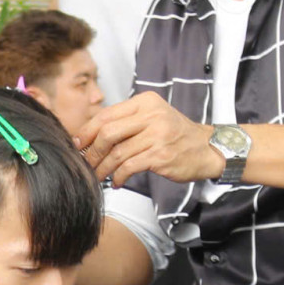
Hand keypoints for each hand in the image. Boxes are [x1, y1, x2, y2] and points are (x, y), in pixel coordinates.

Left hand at [75, 92, 222, 186]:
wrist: (206, 149)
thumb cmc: (174, 135)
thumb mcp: (152, 118)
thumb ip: (126, 122)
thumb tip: (89, 136)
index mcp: (145, 103)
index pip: (107, 114)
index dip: (87, 131)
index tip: (77, 144)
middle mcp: (151, 116)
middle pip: (108, 132)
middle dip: (92, 151)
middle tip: (86, 163)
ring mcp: (157, 135)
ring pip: (117, 152)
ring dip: (103, 168)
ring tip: (98, 176)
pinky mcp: (160, 156)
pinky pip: (129, 167)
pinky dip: (118, 176)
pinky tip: (117, 182)